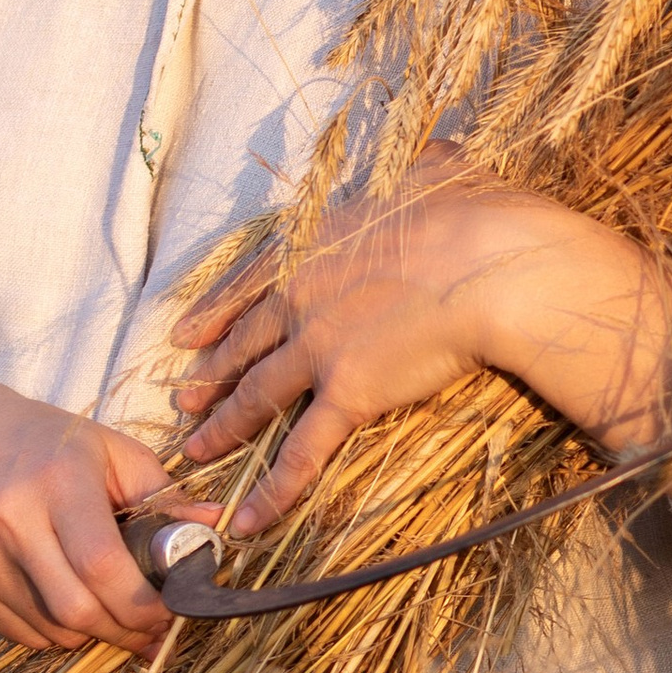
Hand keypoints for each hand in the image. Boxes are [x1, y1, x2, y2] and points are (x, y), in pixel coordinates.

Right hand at [0, 377, 206, 652]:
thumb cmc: (41, 444)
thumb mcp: (108, 450)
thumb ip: (162, 495)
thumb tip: (215, 528)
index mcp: (55, 481)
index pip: (102, 567)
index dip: (143, 605)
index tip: (169, 611)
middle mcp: (8, 520)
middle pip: (76, 611)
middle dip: (124, 630)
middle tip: (149, 628)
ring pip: (50, 631)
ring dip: (91, 633)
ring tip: (108, 610)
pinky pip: (19, 633)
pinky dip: (53, 631)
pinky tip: (64, 603)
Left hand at [173, 173, 671, 537]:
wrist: (490, 261)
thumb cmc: (474, 213)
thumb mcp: (441, 171)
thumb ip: (428, 166)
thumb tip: (441, 151)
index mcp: (317, 244)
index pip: (249, 283)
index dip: (213, 312)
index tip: (184, 333)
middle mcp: (302, 297)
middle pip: (242, 343)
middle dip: (209, 373)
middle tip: (181, 396)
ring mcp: (318, 348)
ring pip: (255, 397)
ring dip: (222, 427)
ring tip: (195, 450)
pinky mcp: (347, 394)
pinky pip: (301, 451)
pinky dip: (272, 490)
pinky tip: (246, 521)